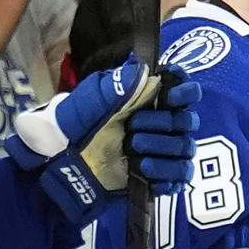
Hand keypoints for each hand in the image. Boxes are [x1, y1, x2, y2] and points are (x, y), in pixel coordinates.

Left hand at [4, 56, 200, 223]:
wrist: (60, 162)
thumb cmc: (75, 125)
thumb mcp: (90, 99)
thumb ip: (117, 83)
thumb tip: (145, 72)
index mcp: (150, 100)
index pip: (184, 90)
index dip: (185, 91)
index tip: (172, 96)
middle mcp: (162, 124)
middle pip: (187, 121)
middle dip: (164, 123)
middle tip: (134, 127)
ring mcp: (162, 152)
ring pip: (186, 149)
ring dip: (164, 149)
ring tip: (134, 151)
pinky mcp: (160, 177)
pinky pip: (180, 176)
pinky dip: (167, 174)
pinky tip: (145, 170)